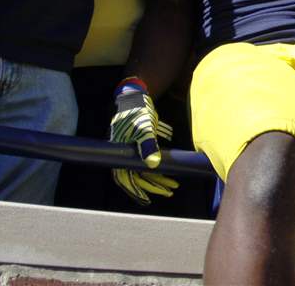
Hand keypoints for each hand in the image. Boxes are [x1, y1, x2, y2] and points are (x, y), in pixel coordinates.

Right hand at [110, 80, 178, 204]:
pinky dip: (159, 166)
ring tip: (173, 185)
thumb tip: (153, 164)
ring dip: (158, 178)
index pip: (126, 178)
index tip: (148, 200)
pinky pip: (149, 159)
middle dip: (154, 185)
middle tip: (171, 190)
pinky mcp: (140, 143)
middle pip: (137, 176)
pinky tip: (170, 169)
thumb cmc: (138, 111)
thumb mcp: (144, 127)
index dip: (136, 190)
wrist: (137, 95)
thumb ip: (148, 144)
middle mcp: (124, 153)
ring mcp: (132, 149)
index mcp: (121, 152)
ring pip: (144, 169)